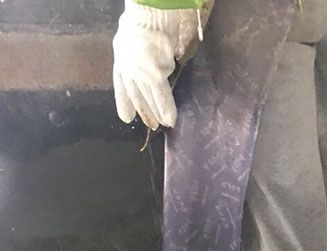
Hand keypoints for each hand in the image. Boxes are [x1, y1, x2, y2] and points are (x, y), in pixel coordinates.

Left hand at [112, 0, 198, 129]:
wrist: (149, 14)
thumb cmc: (139, 23)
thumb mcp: (126, 42)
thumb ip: (131, 59)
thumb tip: (145, 72)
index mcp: (121, 62)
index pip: (123, 87)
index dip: (124, 102)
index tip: (126, 118)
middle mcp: (131, 71)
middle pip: (140, 95)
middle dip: (148, 111)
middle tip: (154, 125)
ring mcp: (144, 73)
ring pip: (154, 95)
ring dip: (161, 110)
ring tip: (168, 122)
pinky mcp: (159, 73)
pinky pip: (165, 83)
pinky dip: (167, 96)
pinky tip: (170, 109)